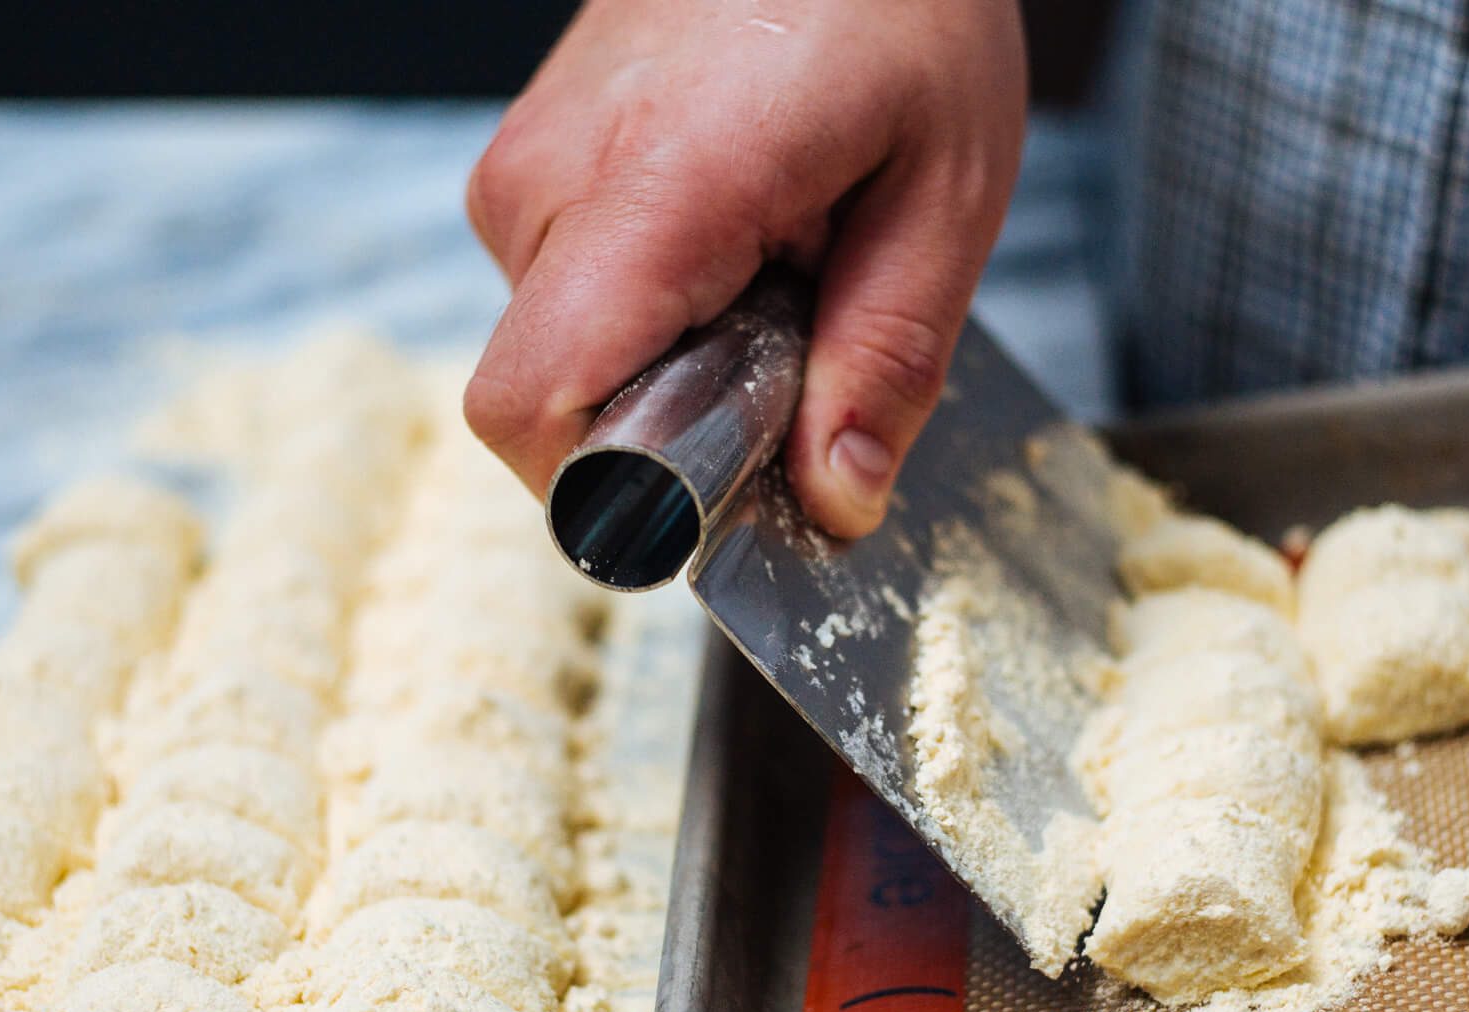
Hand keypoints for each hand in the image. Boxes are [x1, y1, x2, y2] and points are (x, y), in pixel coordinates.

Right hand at [463, 0, 1026, 537]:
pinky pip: (566, 298)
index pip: (533, 410)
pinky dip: (651, 307)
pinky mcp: (529, 166)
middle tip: (792, 334)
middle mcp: (548, 184)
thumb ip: (887, 361)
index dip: (620, 491)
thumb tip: (835, 504)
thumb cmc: (895, 2)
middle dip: (674, 422)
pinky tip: (733, 234)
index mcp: (652, 192)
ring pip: (562, 356)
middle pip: (558, 402)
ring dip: (669, 360)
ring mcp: (523, 170)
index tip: (726, 481)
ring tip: (772, 261)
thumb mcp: (945, 192)